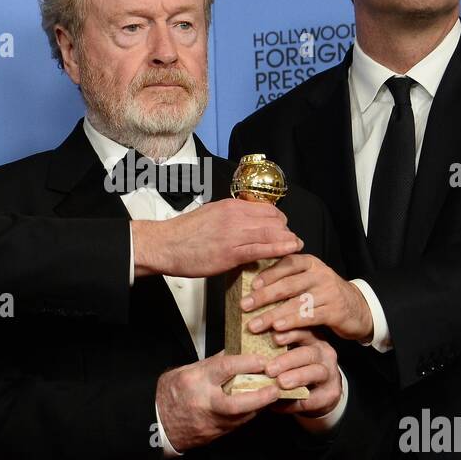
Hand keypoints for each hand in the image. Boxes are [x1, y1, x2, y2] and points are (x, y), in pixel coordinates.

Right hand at [132, 199, 302, 277]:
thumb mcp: (210, 214)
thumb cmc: (183, 233)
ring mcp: (234, 235)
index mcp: (230, 206)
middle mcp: (235, 217)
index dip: (279, 219)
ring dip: (287, 240)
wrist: (164, 245)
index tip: (283, 227)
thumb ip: (229, 217)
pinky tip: (290, 250)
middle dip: (285, 230)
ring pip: (272, 233)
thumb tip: (245, 222)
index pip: (266, 208)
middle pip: (274, 220)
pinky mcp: (231, 253)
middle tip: (291, 239)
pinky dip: (280, 249)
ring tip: (296, 246)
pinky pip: (262, 249)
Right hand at [156, 351, 281, 451]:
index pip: (225, 368)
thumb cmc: (169, 394)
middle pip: (237, 403)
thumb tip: (234, 352)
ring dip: (259, 405)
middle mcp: (203, 402)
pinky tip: (257, 405)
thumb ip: (211, 363)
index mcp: (194, 381)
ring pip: (242, 416)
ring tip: (272, 394)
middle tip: (275, 387)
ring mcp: (210, 421)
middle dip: (260, 396)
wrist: (157, 423)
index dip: (247, 363)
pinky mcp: (215, 434)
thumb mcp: (186, 370)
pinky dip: (249, 413)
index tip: (263, 360)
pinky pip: (238, 423)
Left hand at [240, 254, 372, 341]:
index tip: (251, 285)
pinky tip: (278, 330)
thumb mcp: (308, 280)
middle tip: (244, 306)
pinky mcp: (336, 311)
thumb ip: (288, 279)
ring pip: (297, 303)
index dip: (268, 274)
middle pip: (288, 284)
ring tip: (255, 325)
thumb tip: (253, 286)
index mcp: (311, 263)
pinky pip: (310, 317)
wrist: (359, 307)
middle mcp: (320, 275)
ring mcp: (329, 292)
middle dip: (264, 296)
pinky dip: (292, 323)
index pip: (287, 263)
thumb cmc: (325, 295)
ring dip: (273, 315)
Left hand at [265, 328, 343, 421]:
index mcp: (311, 338)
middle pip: (308, 353)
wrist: (316, 394)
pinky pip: (314, 398)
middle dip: (287, 360)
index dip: (288, 331)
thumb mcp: (285, 355)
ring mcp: (330, 373)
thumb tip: (247, 344)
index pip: (301, 330)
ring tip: (280, 383)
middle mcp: (323, 352)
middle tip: (269, 368)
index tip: (272, 334)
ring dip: (297, 377)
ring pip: (316, 372)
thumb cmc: (292, 369)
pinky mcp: (331, 394)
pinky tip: (280, 404)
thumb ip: (272, 349)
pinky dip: (296, 402)